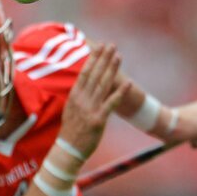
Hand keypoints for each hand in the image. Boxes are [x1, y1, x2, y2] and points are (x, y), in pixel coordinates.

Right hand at [59, 43, 130, 158]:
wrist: (68, 149)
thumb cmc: (71, 130)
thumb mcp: (71, 108)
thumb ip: (78, 95)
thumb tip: (84, 83)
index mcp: (74, 95)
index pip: (84, 72)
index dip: (93, 58)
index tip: (99, 46)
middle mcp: (82, 99)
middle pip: (94, 74)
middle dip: (103, 58)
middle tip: (111, 45)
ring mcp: (90, 109)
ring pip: (103, 85)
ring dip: (112, 69)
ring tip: (118, 56)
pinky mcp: (98, 120)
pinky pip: (111, 103)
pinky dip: (120, 92)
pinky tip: (128, 82)